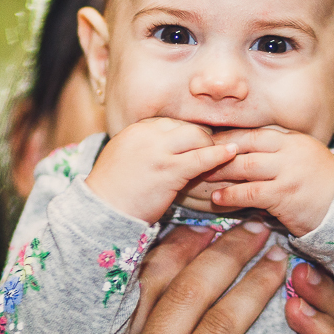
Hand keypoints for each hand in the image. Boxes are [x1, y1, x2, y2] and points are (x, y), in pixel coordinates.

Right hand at [85, 117, 236, 222]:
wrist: (101, 211)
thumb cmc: (113, 191)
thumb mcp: (124, 156)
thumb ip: (144, 146)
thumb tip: (166, 146)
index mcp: (136, 129)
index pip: (172, 122)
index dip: (187, 134)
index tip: (197, 144)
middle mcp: (147, 134)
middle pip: (187, 126)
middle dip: (202, 137)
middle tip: (213, 150)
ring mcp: (158, 151)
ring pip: (197, 136)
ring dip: (212, 146)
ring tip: (226, 154)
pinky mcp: (169, 170)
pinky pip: (201, 158)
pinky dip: (219, 155)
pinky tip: (232, 154)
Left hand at [207, 126, 333, 235]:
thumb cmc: (319, 184)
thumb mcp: (300, 158)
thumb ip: (277, 151)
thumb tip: (241, 148)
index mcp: (291, 138)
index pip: (252, 133)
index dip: (227, 138)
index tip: (207, 144)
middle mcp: (289, 150)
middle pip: (245, 146)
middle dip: (218, 153)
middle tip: (196, 159)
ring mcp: (288, 171)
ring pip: (245, 166)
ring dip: (220, 172)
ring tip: (202, 178)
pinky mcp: (285, 194)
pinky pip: (251, 192)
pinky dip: (231, 194)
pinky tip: (218, 198)